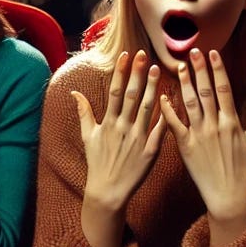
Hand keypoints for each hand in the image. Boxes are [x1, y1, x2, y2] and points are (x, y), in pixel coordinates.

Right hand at [74, 51, 165, 213]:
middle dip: (137, 74)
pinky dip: (165, 115)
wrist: (108, 191)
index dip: (121, 73)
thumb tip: (74, 92)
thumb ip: (84, 112)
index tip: (125, 55)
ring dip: (152, 88)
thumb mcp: (87, 136)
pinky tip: (172, 100)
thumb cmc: (97, 162)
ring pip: (147, 109)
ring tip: (157, 70)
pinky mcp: (150, 151)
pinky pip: (160, 130)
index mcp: (109, 123)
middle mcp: (123, 128)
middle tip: (144, 55)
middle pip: (132, 96)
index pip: (115, 92)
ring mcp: (138, 139)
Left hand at [160, 49, 245, 232]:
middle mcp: (214, 125)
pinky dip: (168, 109)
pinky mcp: (185, 146)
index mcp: (232, 122)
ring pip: (189, 103)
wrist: (227, 195)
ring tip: (179, 66)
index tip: (212, 53)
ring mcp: (199, 135)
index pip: (224, 88)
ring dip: (184, 83)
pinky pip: (174, 124)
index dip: (217, 69)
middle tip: (192, 51)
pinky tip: (162, 95)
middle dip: (199, 69)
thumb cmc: (244, 170)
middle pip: (205, 90)